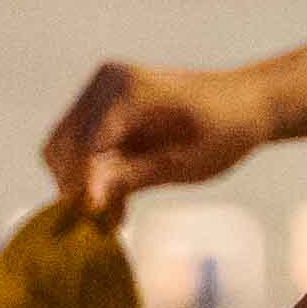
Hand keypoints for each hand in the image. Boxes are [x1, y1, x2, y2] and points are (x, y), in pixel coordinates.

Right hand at [43, 58, 275, 211]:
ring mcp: (101, 90)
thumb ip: (133, 177)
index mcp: (132, 90)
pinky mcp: (101, 106)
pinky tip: (115, 204)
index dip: (84, 185)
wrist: (244, 104)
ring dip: (79, 183)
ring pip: (63, 147)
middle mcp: (108, 83)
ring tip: (112, 215)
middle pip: (64, 145)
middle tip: (99, 224)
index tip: (91, 219)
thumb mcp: (185, 164)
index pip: (87, 144)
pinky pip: (77, 145)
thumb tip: (88, 200)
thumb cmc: (224, 132)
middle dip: (76, 186)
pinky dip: (88, 175)